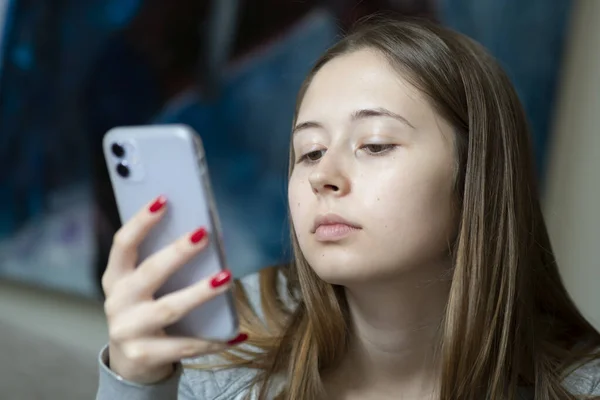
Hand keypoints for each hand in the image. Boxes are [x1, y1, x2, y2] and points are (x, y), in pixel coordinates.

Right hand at [101, 195, 245, 383]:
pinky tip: (236, 334)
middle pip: (149, 273)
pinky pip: (185, 346)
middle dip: (177, 253)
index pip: (124, 244)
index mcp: (116, 278)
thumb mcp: (142, 288)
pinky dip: (213, 340)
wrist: (130, 364)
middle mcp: (117, 302)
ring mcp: (128, 331)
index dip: (141, 221)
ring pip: (169, 308)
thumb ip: (160, 264)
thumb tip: (200, 233)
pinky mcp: (144, 355)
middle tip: (204, 234)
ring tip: (226, 278)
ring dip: (200, 292)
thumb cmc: (144, 313)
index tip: (164, 200)